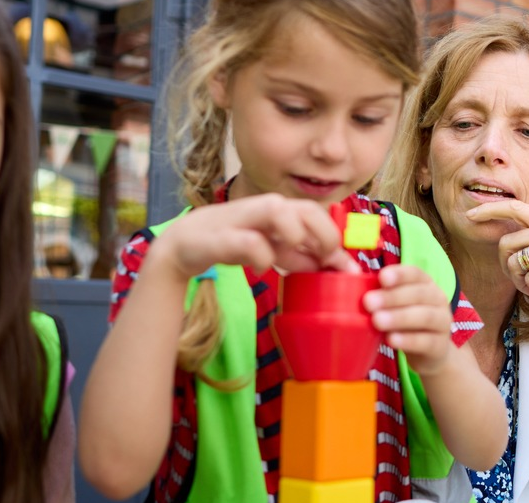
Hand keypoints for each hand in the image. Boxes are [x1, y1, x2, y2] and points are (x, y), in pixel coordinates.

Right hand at [155, 194, 359, 279]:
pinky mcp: (221, 235)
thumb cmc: (232, 242)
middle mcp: (265, 209)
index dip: (335, 239)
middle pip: (307, 207)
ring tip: (289, 259)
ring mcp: (243, 218)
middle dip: (324, 235)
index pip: (318, 214)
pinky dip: (261, 257)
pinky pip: (250, 242)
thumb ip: (298, 257)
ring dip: (294, 236)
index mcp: (280, 211)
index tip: (343, 268)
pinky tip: (261, 269)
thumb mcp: (272, 252)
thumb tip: (331, 267)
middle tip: (325, 262)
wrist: (185, 245)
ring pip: (279, 210)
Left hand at [363, 265, 454, 375]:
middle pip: (418, 294)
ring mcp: (443, 323)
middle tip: (368, 302)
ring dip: (399, 317)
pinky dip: (407, 340)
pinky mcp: (440, 346)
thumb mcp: (395, 307)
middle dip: (392, 297)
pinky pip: (425, 341)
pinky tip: (391, 340)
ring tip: (377, 321)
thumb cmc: (406, 324)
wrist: (430, 354)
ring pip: (424, 317)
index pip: (415, 273)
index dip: (399, 274)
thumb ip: (381, 298)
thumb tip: (351, 291)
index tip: (381, 278)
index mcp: (425, 285)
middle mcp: (437, 300)